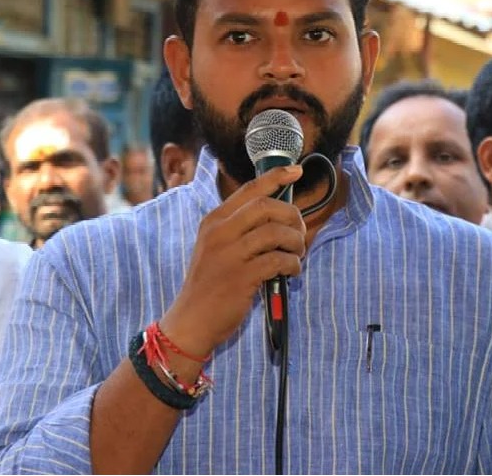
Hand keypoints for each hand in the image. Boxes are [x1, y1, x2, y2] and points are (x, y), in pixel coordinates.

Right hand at [160, 165, 304, 357]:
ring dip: (295, 242)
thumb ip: (240, 228)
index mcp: (214, 221)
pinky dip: (292, 264)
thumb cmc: (210, 284)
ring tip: (296, 254)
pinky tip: (291, 271)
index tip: (297, 170)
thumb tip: (280, 215)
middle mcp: (219, 233)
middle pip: (266, 206)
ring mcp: (229, 254)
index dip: (276, 177)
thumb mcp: (216, 247)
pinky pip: (278, 260)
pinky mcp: (240, 277)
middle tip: (299, 232)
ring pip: (275, 232)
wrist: (191, 320)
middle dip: (292, 216)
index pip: (249, 189)